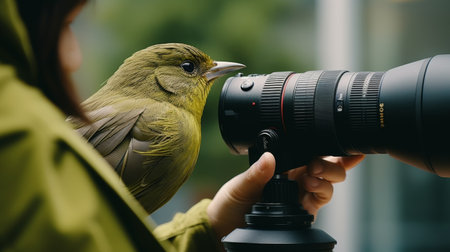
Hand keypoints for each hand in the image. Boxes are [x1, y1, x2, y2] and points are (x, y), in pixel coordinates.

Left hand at [206, 153, 363, 239]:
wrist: (226, 229)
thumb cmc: (230, 204)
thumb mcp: (240, 186)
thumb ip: (255, 174)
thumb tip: (268, 158)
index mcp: (281, 165)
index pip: (306, 151)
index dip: (321, 144)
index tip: (326, 140)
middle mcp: (295, 177)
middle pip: (325, 164)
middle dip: (329, 161)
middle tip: (315, 165)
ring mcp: (302, 193)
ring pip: (328, 180)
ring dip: (328, 174)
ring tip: (312, 176)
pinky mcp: (305, 211)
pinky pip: (323, 198)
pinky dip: (324, 190)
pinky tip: (312, 187)